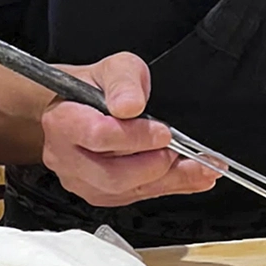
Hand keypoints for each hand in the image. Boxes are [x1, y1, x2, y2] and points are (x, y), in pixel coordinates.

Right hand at [39, 52, 220, 206]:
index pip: (99, 136)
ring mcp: (81, 180)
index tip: (163, 132)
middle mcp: (66, 157)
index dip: (136, 137)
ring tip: (201, 168)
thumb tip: (131, 105)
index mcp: (64, 121)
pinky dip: (168, 187)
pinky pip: (134, 198)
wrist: (79, 107)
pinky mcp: (99, 194)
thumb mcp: (114, 68)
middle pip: (113, 175)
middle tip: (181, 151)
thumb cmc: (96, 87)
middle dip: (155, 165)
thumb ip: (124, 82)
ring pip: (125, 192)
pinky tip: (192, 177)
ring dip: (169, 181)